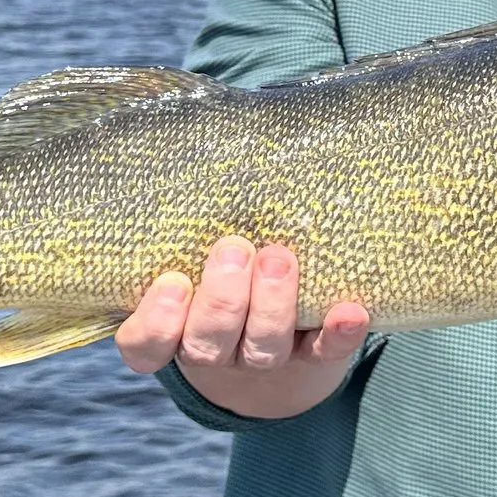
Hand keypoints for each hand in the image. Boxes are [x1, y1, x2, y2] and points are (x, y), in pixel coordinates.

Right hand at [117, 237, 370, 419]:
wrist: (271, 330)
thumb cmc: (212, 265)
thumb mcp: (186, 247)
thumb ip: (182, 222)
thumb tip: (179, 139)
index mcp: (171, 330)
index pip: (145, 346)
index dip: (157, 322)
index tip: (173, 282)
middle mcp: (211, 349)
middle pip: (206, 345)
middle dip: (222, 300)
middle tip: (234, 249)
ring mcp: (260, 357)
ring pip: (261, 350)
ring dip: (272, 307)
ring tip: (279, 258)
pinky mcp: (310, 356)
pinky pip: (323, 354)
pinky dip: (337, 336)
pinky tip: (351, 313)